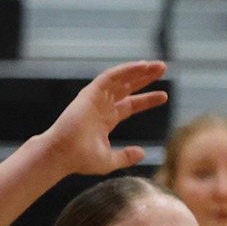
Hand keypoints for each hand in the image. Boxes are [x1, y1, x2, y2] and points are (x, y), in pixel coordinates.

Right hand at [39, 61, 168, 176]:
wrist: (62, 155)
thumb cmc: (80, 159)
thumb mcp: (109, 160)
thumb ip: (126, 156)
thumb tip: (143, 153)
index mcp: (106, 119)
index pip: (130, 105)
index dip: (146, 100)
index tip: (164, 96)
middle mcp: (101, 106)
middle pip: (127, 88)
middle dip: (144, 78)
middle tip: (163, 68)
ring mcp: (95, 98)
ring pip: (120, 79)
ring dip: (138, 70)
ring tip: (158, 65)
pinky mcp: (89, 93)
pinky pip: (110, 77)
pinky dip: (126, 70)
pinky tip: (142, 65)